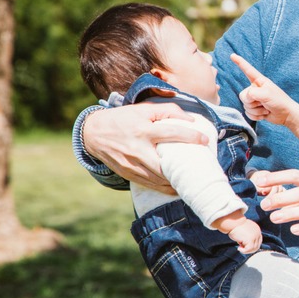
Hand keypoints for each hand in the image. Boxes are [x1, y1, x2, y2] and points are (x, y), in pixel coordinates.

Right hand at [83, 103, 204, 191]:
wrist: (93, 133)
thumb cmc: (123, 119)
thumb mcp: (143, 109)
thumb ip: (168, 110)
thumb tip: (191, 119)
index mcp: (142, 130)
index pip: (171, 133)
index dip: (190, 137)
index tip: (204, 140)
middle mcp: (136, 149)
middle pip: (164, 165)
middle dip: (183, 169)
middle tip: (200, 169)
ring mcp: (131, 164)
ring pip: (157, 179)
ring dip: (175, 182)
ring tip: (191, 181)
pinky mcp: (127, 174)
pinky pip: (149, 185)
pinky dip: (164, 188)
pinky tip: (176, 187)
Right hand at [225, 218, 262, 254]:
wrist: (233, 222)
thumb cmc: (235, 226)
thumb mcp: (244, 231)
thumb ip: (248, 236)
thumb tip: (246, 245)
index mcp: (257, 229)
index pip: (258, 241)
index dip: (251, 246)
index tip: (244, 246)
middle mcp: (258, 232)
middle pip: (257, 246)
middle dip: (249, 249)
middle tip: (241, 248)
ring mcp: (255, 236)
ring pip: (253, 249)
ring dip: (246, 250)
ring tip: (239, 247)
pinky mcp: (251, 239)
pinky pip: (249, 249)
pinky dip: (244, 251)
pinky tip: (239, 248)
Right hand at [232, 54, 298, 125]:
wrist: (286, 115)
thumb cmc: (279, 101)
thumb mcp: (266, 94)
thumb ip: (252, 93)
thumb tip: (246, 98)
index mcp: (259, 81)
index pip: (247, 70)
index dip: (240, 62)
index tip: (233, 55)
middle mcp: (255, 89)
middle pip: (243, 95)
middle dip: (252, 102)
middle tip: (264, 103)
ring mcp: (255, 99)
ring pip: (245, 106)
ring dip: (256, 110)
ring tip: (266, 108)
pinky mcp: (255, 109)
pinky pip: (248, 113)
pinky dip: (256, 116)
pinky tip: (264, 114)